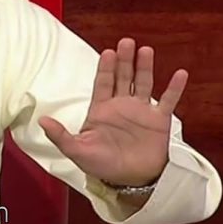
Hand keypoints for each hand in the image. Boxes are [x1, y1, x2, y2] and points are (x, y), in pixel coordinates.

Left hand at [39, 38, 186, 185]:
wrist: (131, 181)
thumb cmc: (102, 165)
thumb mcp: (77, 151)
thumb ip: (60, 135)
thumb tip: (42, 120)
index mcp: (101, 109)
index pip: (102, 82)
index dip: (105, 67)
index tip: (108, 53)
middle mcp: (121, 105)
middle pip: (122, 77)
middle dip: (124, 60)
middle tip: (126, 42)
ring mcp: (141, 111)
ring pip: (143, 83)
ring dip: (145, 67)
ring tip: (145, 50)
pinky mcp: (159, 121)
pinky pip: (169, 101)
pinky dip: (174, 88)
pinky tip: (180, 73)